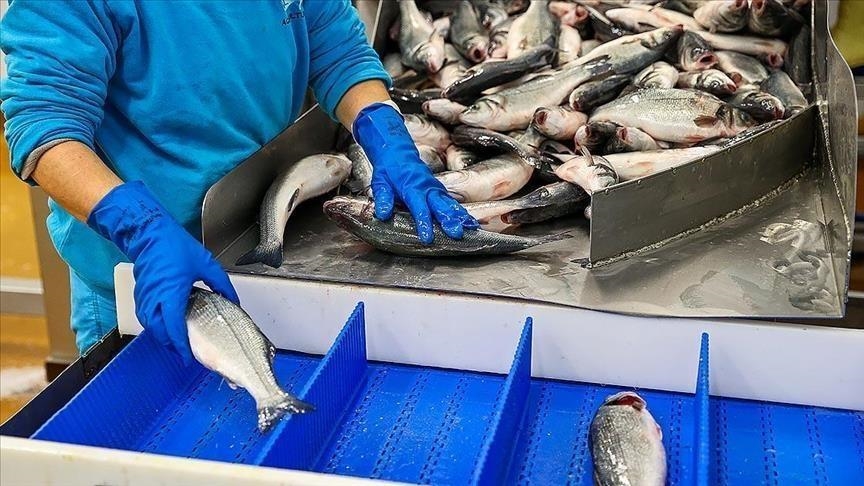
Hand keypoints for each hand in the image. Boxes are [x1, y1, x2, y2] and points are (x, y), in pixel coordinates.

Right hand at [88, 182, 238, 363]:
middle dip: (171, 345)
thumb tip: (232, 300)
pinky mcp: (140, 293)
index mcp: (171, 293)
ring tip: (177, 340)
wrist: (148, 232)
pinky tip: (166, 323)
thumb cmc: (173, 246)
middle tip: (185, 351)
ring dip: (162, 335)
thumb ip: (221, 284)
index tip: (187, 356)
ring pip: (150, 325)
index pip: (174, 329)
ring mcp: (145, 296)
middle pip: (159, 332)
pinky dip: (155, 324)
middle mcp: (154, 298)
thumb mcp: (206, 264)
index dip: (181, 346)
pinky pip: (146, 315)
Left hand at [352, 102, 478, 243]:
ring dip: (460, 216)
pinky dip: (461, 211)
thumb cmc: (388, 169)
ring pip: (449, 203)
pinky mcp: (438, 189)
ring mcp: (434, 188)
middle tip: (457, 233)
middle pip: (440, 206)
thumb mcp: (380, 182)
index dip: (424, 223)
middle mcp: (426, 188)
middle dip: (450, 220)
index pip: (419, 208)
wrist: (396, 151)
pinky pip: (451, 201)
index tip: (427, 237)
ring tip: (471, 227)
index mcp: (411, 187)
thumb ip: (383, 198)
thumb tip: (383, 214)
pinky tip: (470, 221)